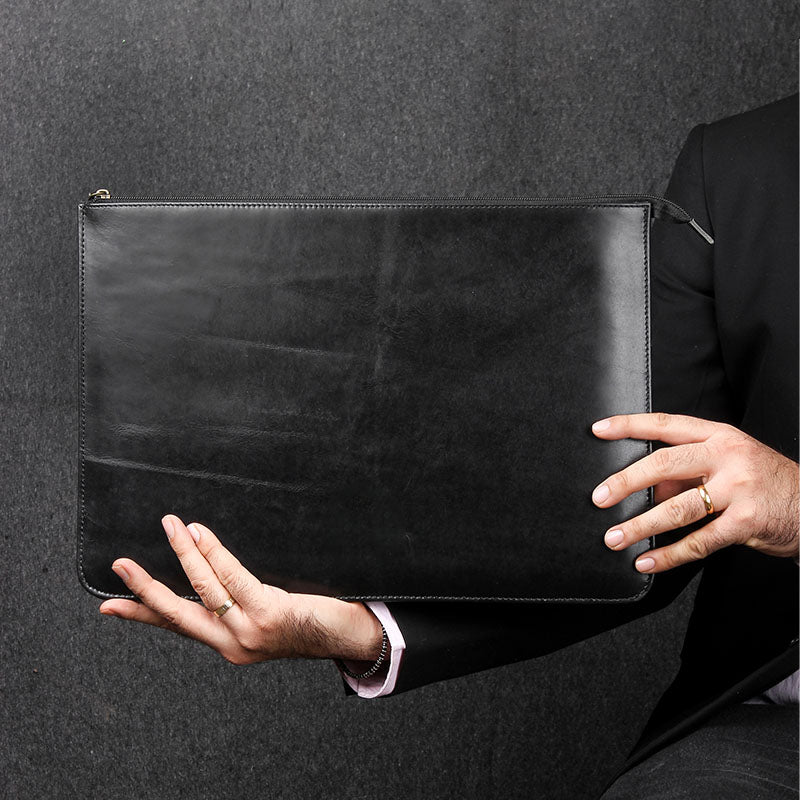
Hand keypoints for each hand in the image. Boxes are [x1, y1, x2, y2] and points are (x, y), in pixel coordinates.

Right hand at [98, 514, 383, 665]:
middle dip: (145, 589)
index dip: (143, 615)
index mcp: (229, 644)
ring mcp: (250, 631)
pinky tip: (200, 534)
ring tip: (169, 526)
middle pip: (178, 614)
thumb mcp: (265, 614)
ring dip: (183, 554)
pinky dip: (213, 552)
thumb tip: (212, 564)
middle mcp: (234, 644)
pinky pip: (232, 577)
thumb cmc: (310, 619)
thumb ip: (238, 600)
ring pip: (204, 588)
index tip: (110, 606)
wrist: (349, 636)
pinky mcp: (268, 613)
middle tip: (119, 565)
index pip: (178, 626)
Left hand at [591, 413, 799, 572]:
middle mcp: (727, 456)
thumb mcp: (727, 464)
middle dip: (625, 482)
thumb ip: (686, 472)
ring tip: (614, 537)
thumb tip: (643, 486)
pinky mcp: (746, 522)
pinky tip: (646, 561)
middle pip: (665, 465)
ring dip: (639, 526)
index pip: (666, 424)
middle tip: (599, 498)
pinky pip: (697, 542)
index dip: (630, 425)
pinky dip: (668, 555)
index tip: (600, 429)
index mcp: (718, 436)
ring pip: (676, 508)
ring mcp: (738, 489)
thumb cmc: (764, 483)